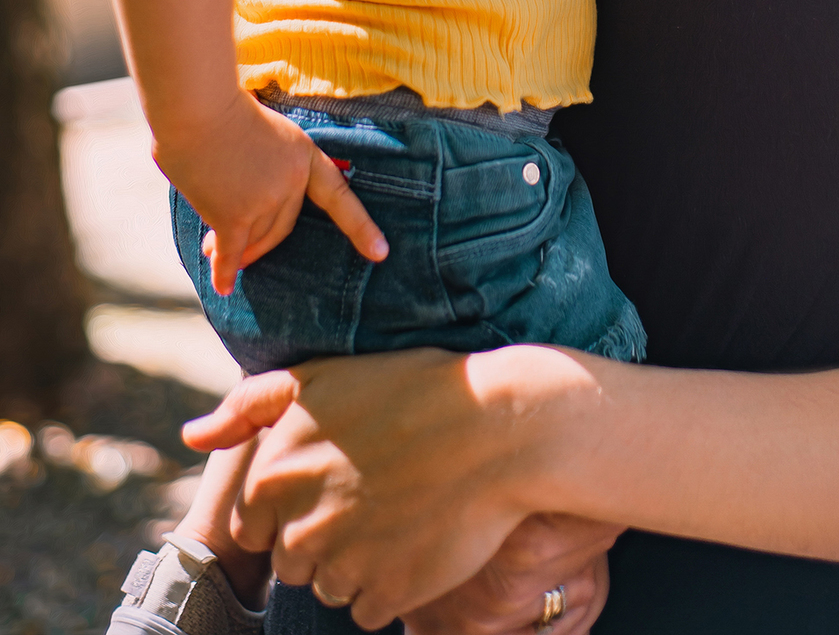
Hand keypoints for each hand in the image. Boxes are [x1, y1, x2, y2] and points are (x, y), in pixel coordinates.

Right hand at [155, 91, 387, 294]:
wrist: (199, 107)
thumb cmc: (220, 109)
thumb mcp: (262, 127)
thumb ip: (263, 161)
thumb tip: (236, 193)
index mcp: (304, 155)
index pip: (339, 195)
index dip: (360, 227)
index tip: (381, 253)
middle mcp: (292, 181)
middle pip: (282, 224)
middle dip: (260, 243)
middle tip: (239, 253)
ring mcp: (266, 200)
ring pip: (254, 237)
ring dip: (235, 251)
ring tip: (208, 250)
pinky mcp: (235, 216)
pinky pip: (231, 252)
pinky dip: (225, 270)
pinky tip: (224, 286)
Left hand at [182, 346, 602, 627]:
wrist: (499, 427)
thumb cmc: (412, 391)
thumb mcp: (322, 378)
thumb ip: (248, 407)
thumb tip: (191, 436)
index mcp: (271, 473)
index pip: (255, 522)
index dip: (296, 502)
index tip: (340, 475)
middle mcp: (296, 525)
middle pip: (292, 558)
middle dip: (326, 534)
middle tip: (377, 488)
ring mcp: (340, 564)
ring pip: (329, 586)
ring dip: (358, 560)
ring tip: (401, 508)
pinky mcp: (384, 594)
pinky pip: (369, 607)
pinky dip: (391, 584)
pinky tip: (418, 538)